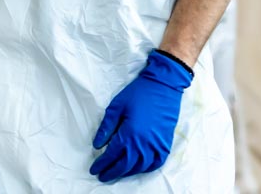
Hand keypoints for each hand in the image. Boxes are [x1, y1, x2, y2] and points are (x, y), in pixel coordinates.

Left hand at [90, 50, 192, 183]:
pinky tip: (139, 168)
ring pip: (140, 167)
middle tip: (102, 176)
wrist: (163, 85)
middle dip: (112, 172)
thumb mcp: (117, 106)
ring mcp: (156, 145)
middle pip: (125, 165)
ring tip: (118, 173)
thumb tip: (97, 144)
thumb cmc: (138, 93)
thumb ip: (106, 127)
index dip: (102, 164)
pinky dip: (147, 168)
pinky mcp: (166, 143)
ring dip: (127, 172)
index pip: (112, 155)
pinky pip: (157, 163)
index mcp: (129, 134)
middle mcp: (143, 144)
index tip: (94, 169)